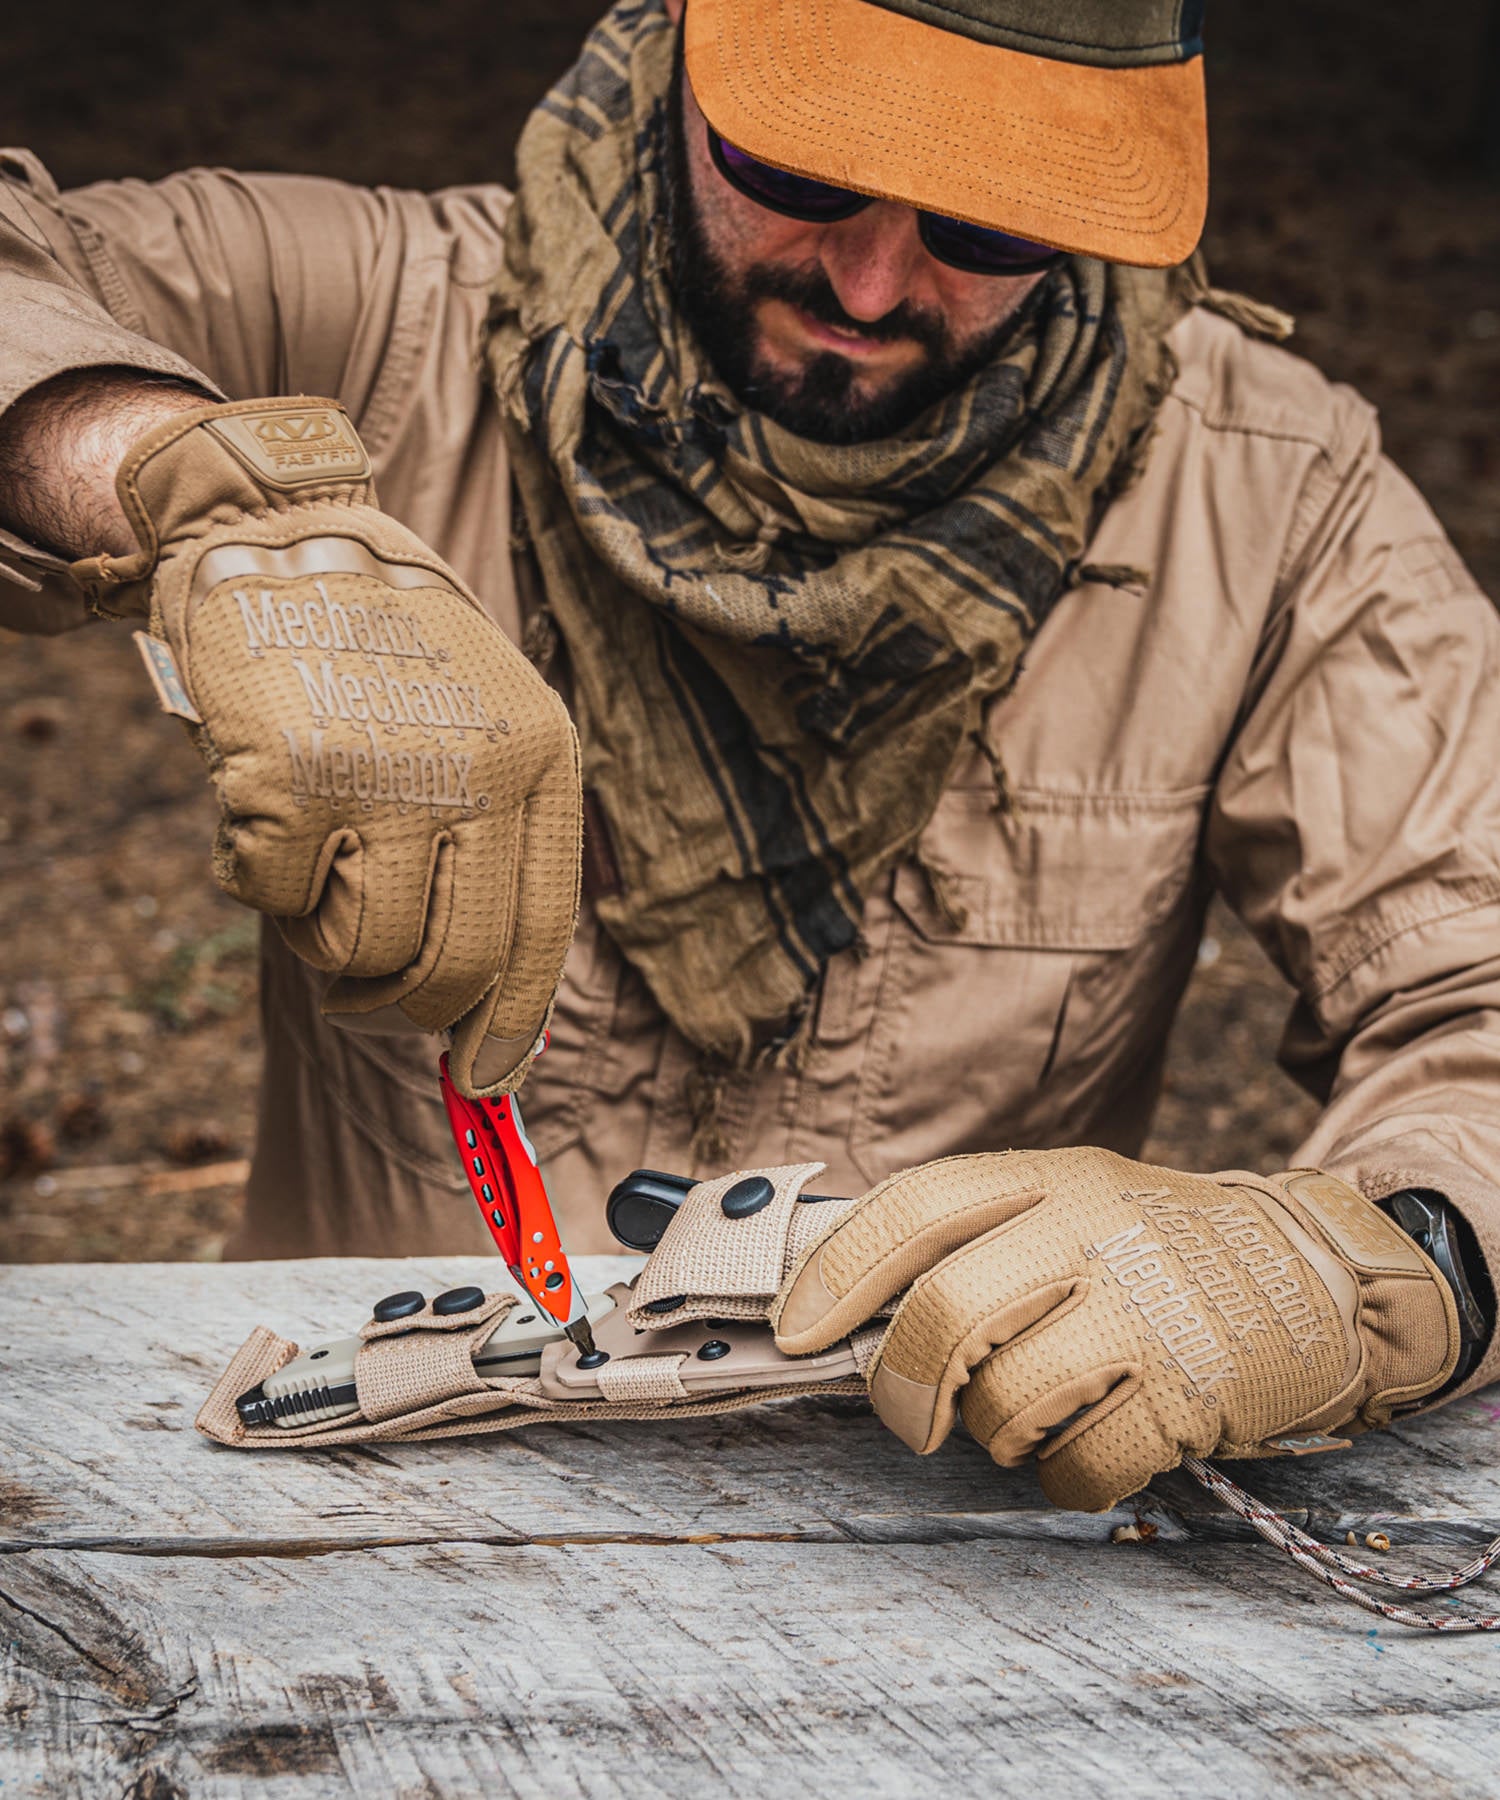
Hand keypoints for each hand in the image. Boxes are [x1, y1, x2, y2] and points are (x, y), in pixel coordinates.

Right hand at [73, 397, 580, 1095]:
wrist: (291, 537)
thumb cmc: (390, 657)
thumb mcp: (489, 727)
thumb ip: (496, 850)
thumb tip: (485, 1017)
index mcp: (543, 764)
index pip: (543, 932)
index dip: (512, 1024)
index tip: (486, 1083)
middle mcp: (479, 772)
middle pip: (458, 964)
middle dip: (407, 1009)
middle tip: (370, 1001)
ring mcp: (386, 775)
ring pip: (362, 949)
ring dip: (326, 939)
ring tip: (318, 868)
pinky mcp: (290, 777)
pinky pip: (272, 902)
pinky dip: (258, 879)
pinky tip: (266, 808)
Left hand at [772, 1149, 1459, 1510]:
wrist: (1316, 1273)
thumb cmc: (1158, 1249)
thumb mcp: (1074, 1202)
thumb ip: (977, 1235)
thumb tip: (836, 1296)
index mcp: (1050, 1179)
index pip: (915, 1209)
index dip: (837, 1273)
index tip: (794, 1329)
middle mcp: (1091, 1233)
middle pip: (945, 1314)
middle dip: (900, 1384)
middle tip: (905, 1412)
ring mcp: (1143, 1311)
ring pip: (1005, 1402)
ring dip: (994, 1433)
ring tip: (1027, 1415)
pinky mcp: (1190, 1390)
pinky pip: (1080, 1465)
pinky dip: (1062, 1476)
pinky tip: (1083, 1447)